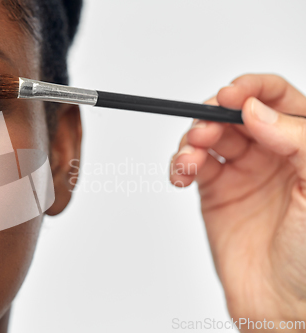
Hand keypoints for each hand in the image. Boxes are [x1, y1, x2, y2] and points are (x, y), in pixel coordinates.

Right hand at [170, 74, 305, 330]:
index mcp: (304, 145)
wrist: (282, 303)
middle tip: (205, 128)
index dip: (253, 90)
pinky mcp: (215, 191)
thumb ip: (296, 139)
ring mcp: (242, 172)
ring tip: (191, 154)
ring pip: (210, 135)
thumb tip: (256, 109)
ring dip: (193, 137)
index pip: (278, 99)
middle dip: (215, 114)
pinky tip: (182, 173)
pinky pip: (192, 164)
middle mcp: (273, 154)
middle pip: (236, 114)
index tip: (232, 96)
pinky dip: (180, 163)